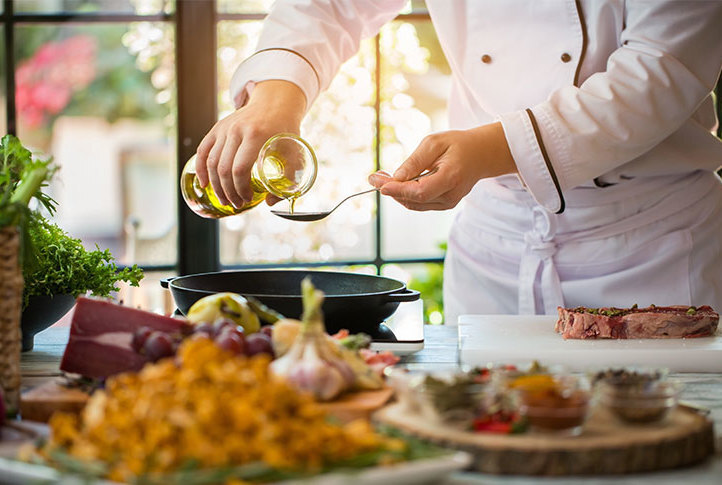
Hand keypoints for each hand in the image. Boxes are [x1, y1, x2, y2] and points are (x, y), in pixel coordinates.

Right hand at [195, 80, 305, 207]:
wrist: (276, 103)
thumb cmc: (286, 130)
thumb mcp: (295, 152)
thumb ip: (288, 178)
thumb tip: (270, 203)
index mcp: (256, 135)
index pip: (239, 169)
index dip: (241, 189)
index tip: (248, 199)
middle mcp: (237, 130)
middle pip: (223, 168)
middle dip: (229, 192)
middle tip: (237, 204)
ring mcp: (225, 128)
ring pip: (212, 162)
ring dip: (216, 186)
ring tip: (225, 199)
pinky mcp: (218, 128)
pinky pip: (203, 150)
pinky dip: (201, 169)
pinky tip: (204, 183)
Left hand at [367, 122, 515, 210]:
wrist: (481, 155)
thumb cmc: (458, 145)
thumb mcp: (435, 143)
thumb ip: (415, 161)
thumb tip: (396, 177)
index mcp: (451, 178)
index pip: (420, 191)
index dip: (397, 190)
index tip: (379, 183)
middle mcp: (451, 195)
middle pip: (414, 200)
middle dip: (391, 190)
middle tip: (374, 176)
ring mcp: (448, 203)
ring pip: (414, 204)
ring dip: (396, 193)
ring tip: (381, 177)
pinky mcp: (444, 205)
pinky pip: (419, 203)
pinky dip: (405, 195)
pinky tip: (396, 183)